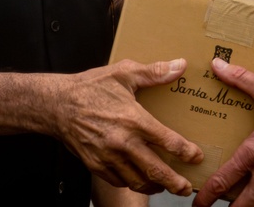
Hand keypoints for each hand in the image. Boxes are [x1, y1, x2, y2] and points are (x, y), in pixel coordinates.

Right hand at [54, 58, 203, 195]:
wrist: (56, 105)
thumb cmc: (91, 87)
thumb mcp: (123, 73)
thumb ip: (154, 72)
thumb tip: (180, 65)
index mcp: (133, 119)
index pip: (167, 141)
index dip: (186, 152)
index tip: (196, 156)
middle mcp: (122, 142)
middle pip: (155, 170)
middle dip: (174, 182)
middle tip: (186, 188)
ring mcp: (108, 157)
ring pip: (137, 181)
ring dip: (154, 185)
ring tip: (165, 185)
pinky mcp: (95, 165)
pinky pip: (119, 181)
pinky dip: (132, 183)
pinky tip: (139, 178)